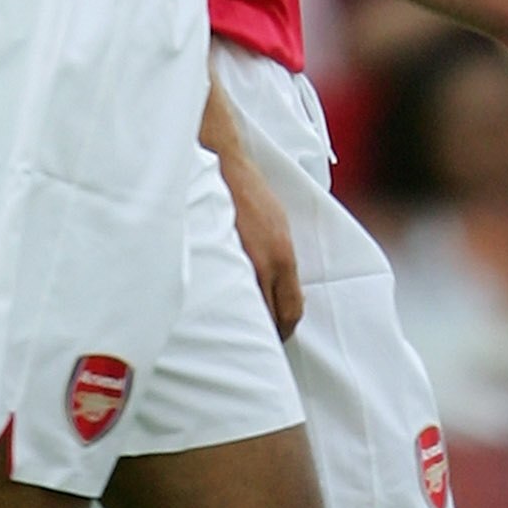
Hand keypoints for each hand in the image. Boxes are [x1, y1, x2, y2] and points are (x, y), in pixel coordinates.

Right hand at [223, 147, 302, 332]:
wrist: (223, 166)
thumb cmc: (250, 193)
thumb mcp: (277, 225)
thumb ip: (278, 257)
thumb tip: (276, 284)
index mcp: (284, 255)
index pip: (292, 308)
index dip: (285, 328)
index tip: (278, 335)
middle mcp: (266, 262)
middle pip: (271, 316)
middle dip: (266, 333)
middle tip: (257, 342)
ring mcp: (240, 260)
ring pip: (246, 308)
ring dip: (243, 322)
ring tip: (235, 329)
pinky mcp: (217, 253)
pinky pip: (222, 290)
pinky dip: (222, 303)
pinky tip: (215, 307)